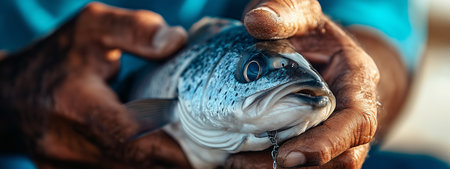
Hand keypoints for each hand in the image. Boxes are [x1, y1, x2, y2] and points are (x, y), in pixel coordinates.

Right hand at [0, 2, 190, 167]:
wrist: (9, 94)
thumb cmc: (57, 57)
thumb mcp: (93, 27)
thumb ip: (134, 30)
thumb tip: (176, 41)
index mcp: (75, 103)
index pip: (129, 136)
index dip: (170, 148)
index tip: (202, 150)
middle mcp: (65, 142)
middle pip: (133, 163)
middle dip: (172, 161)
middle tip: (204, 152)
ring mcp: (62, 165)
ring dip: (156, 165)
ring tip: (183, 152)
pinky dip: (138, 166)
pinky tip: (153, 152)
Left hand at [226, 0, 379, 167]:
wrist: (318, 49)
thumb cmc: (311, 32)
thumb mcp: (302, 15)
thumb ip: (285, 13)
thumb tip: (257, 20)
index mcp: (358, 81)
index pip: (357, 122)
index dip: (328, 144)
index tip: (287, 157)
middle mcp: (353, 113)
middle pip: (341, 157)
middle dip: (297, 168)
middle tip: (242, 164)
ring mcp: (338, 133)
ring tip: (235, 164)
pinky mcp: (318, 142)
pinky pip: (306, 166)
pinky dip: (272, 167)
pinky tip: (242, 160)